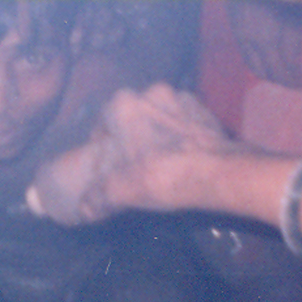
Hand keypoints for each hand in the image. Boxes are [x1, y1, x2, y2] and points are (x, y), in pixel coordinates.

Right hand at [31, 84, 241, 223]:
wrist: (219, 173)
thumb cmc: (163, 175)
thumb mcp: (122, 191)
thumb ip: (97, 198)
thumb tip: (82, 209)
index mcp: (123, 103)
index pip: (102, 123)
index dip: (104, 145)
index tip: (110, 164)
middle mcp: (151, 91)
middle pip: (132, 117)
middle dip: (132, 135)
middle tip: (135, 162)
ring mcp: (182, 98)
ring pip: (160, 116)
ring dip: (158, 131)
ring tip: (162, 159)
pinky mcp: (206, 109)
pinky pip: (186, 120)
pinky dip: (182, 133)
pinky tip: (185, 155)